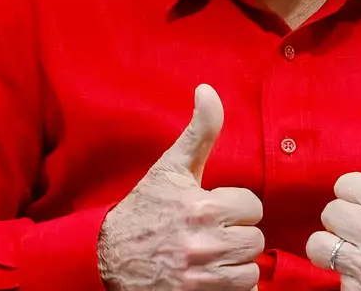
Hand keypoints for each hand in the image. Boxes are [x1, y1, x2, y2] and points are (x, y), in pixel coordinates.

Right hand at [98, 84, 264, 290]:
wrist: (106, 255)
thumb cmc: (144, 208)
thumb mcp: (171, 168)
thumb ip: (200, 131)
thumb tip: (208, 90)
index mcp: (202, 207)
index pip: (253, 207)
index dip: (237, 206)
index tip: (218, 207)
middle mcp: (204, 243)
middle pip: (255, 239)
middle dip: (238, 234)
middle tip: (215, 231)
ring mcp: (200, 276)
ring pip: (249, 270)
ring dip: (236, 263)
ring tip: (214, 253)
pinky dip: (231, 286)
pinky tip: (213, 274)